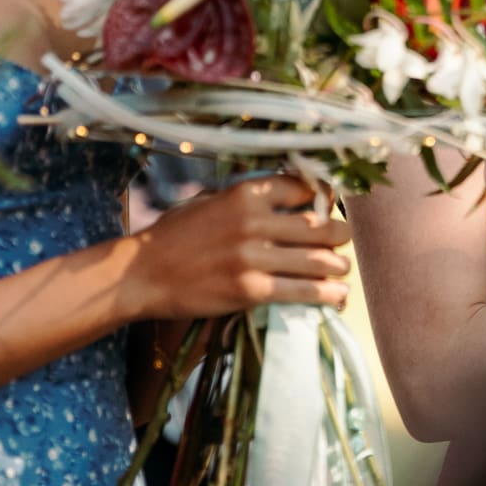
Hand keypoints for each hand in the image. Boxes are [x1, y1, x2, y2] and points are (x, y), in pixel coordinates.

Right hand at [124, 174, 351, 319]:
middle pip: (319, 225)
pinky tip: (338, 296)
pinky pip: (301, 291)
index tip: (332, 206)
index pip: (304, 189)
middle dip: (339, 234)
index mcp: (245, 193)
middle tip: (344, 240)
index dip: (324, 199)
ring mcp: (253, 257)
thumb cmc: (173, 236)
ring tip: (343, 269)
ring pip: (317, 260)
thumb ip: (247, 197)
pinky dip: (327, 294)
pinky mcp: (250, 290)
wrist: (140, 274)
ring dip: (338, 266)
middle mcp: (254, 221)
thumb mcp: (210, 201)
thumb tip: (288, 192)